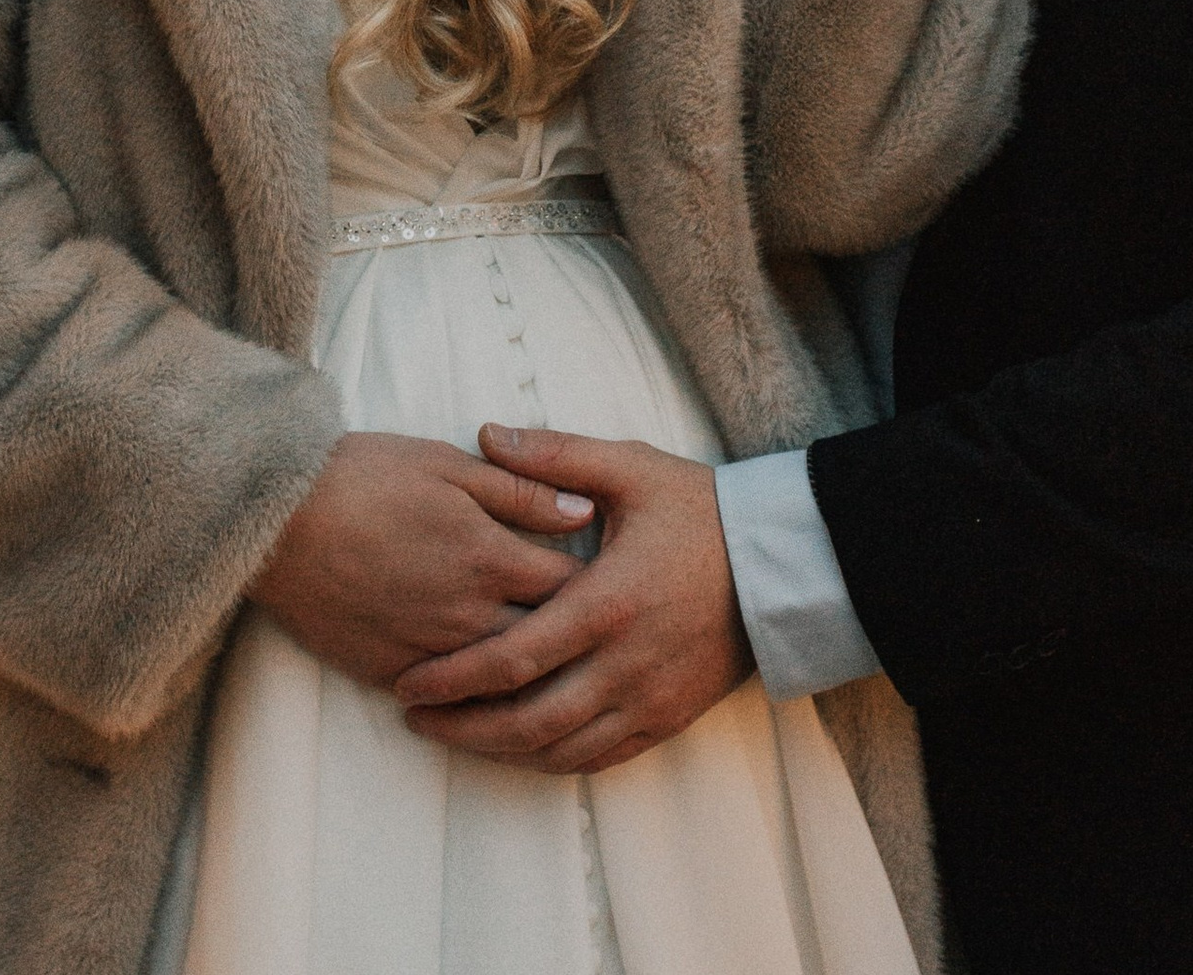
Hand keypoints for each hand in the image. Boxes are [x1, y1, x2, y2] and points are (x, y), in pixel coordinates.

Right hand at [248, 430, 596, 690]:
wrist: (274, 519)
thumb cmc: (362, 476)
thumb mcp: (447, 464)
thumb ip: (521, 490)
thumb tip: (586, 511)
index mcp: (488, 556)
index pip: (572, 586)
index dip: (603, 587)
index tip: (621, 585)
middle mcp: (468, 614)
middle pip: (547, 643)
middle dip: (580, 642)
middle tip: (606, 639)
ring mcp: (430, 651)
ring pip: (504, 683)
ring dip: (536, 681)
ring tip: (563, 676)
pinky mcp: (391, 672)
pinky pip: (451, 700)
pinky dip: (479, 700)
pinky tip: (495, 697)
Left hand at [388, 425, 751, 773]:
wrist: (782, 564)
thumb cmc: (702, 511)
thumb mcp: (630, 468)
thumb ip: (554, 456)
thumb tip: (485, 433)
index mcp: (607, 602)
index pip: (515, 657)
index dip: (455, 677)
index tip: (409, 681)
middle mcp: (626, 663)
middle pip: (528, 719)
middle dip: (463, 725)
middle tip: (414, 717)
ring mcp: (649, 699)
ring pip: (561, 749)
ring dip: (501, 749)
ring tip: (453, 734)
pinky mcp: (668, 718)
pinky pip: (599, 757)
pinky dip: (551, 759)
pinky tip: (519, 747)